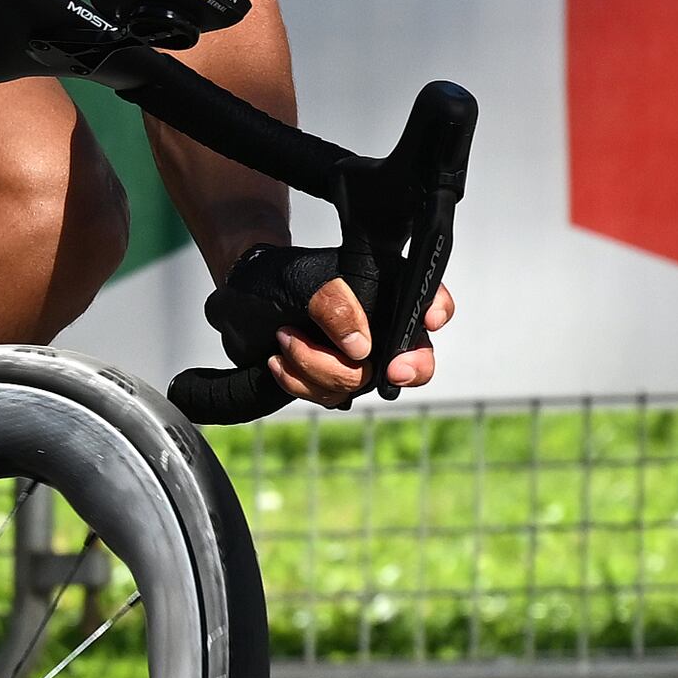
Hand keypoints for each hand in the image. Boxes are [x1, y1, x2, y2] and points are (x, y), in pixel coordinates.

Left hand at [208, 242, 458, 407]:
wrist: (239, 304)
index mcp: (384, 289)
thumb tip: (361, 347)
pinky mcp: (335, 381)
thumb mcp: (301, 280)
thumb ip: (334, 303)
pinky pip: (332, 396)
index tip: (430, 320)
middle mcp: (381, 326)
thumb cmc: (277, 280)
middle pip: (416, 357)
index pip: (427, 297)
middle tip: (392, 371)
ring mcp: (360, 359)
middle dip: (410, 368)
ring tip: (284, 337)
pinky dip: (300, 381)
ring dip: (316, 366)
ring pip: (362, 382)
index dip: (437, 308)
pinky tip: (278, 360)